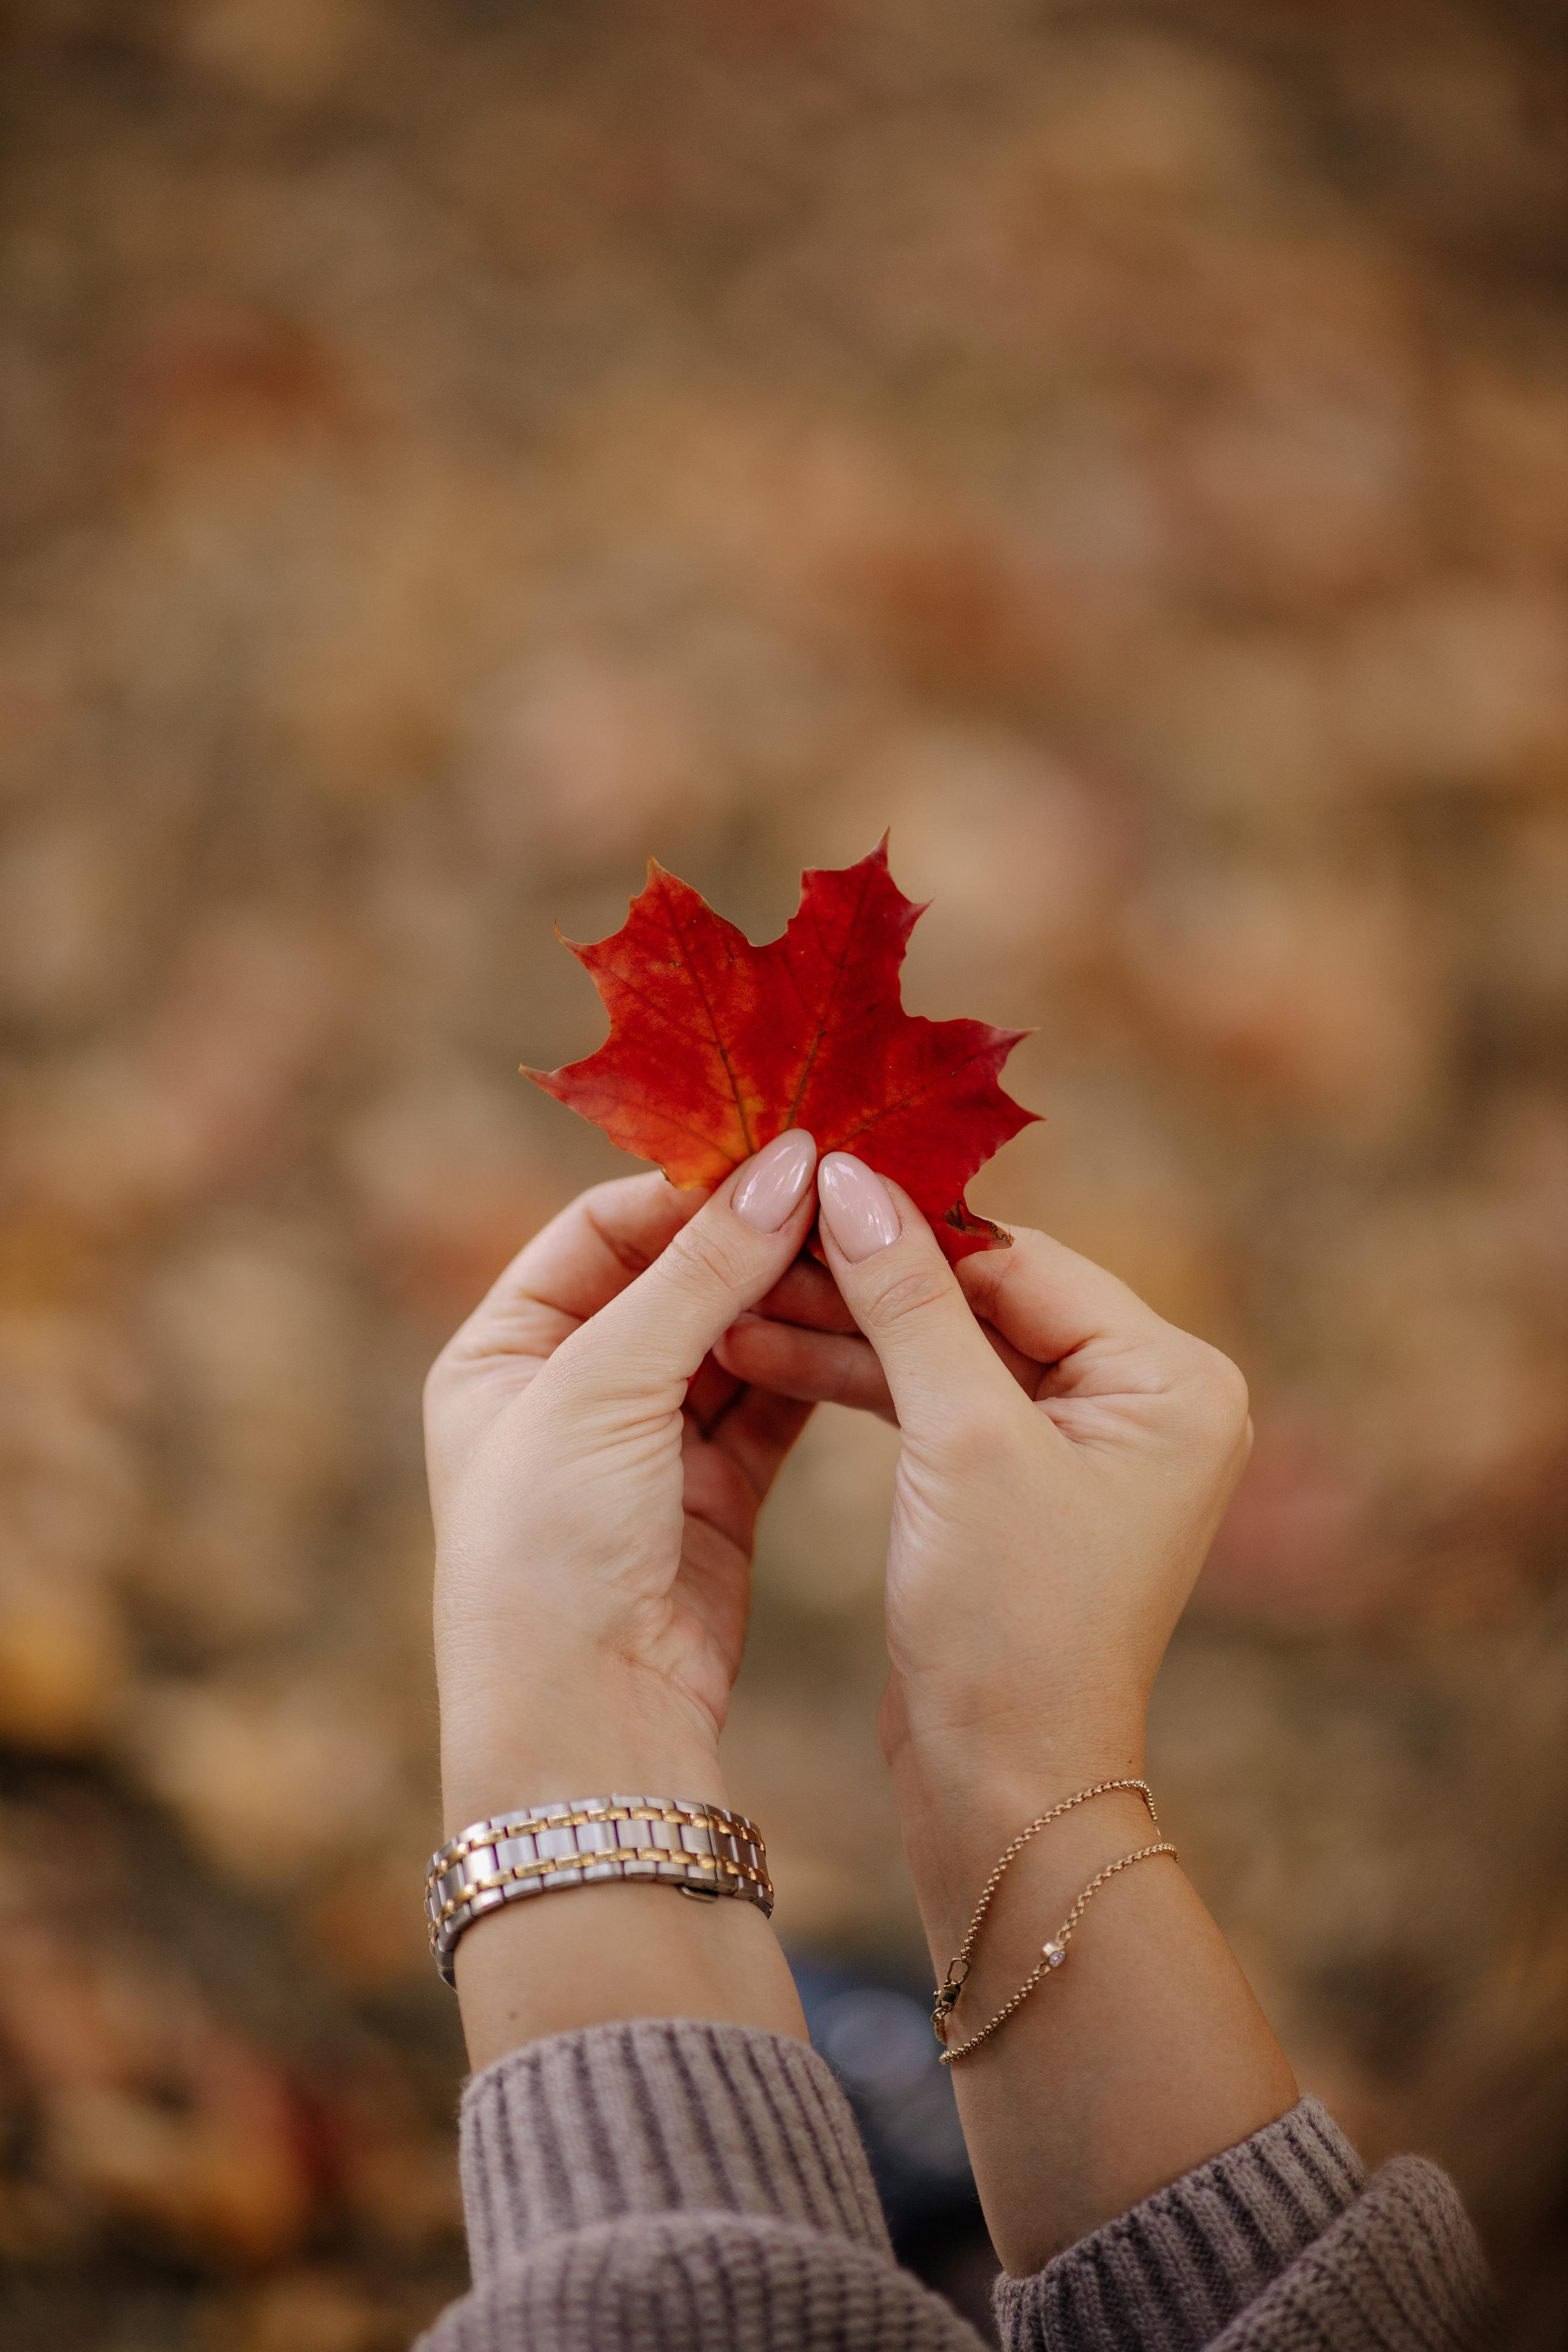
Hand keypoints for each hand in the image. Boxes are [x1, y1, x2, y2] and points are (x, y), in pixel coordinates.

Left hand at [425, 1132, 819, 1834]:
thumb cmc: (550, 1550)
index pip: (600, 1230)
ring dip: (792, 1297)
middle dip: (754, 1238)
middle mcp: (566, 1390)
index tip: (784, 1152)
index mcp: (501, 1352)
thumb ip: (700, 1272)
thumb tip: (791, 1160)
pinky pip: (770, 1405)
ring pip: (732, 1340)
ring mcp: (643, 1445)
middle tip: (848, 1191)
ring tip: (869, 1247)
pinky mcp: (713, 1496)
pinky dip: (812, 1364)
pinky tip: (864, 1321)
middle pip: (673, 1280)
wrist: (585, 1725)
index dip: (688, 1188)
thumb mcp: (606, 1388)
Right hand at [714, 1155, 1252, 1890]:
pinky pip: (939, 1402)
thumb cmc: (1007, 1624)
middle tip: (759, 1236)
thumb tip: (851, 1178)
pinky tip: (770, 1350)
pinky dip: (863, 1382)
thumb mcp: (958, 1441)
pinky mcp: (1021, 1483)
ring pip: (948, 1349)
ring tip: (738, 1298)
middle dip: (867, 1278)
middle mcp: (1145, 1400)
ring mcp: (1084, 1443)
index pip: (1023, 1260)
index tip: (806, 1181)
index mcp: (1173, 1378)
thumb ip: (909, 1300)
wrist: (1002, 1787)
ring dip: (847, 1329)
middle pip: (984, 1298)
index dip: (909, 1223)